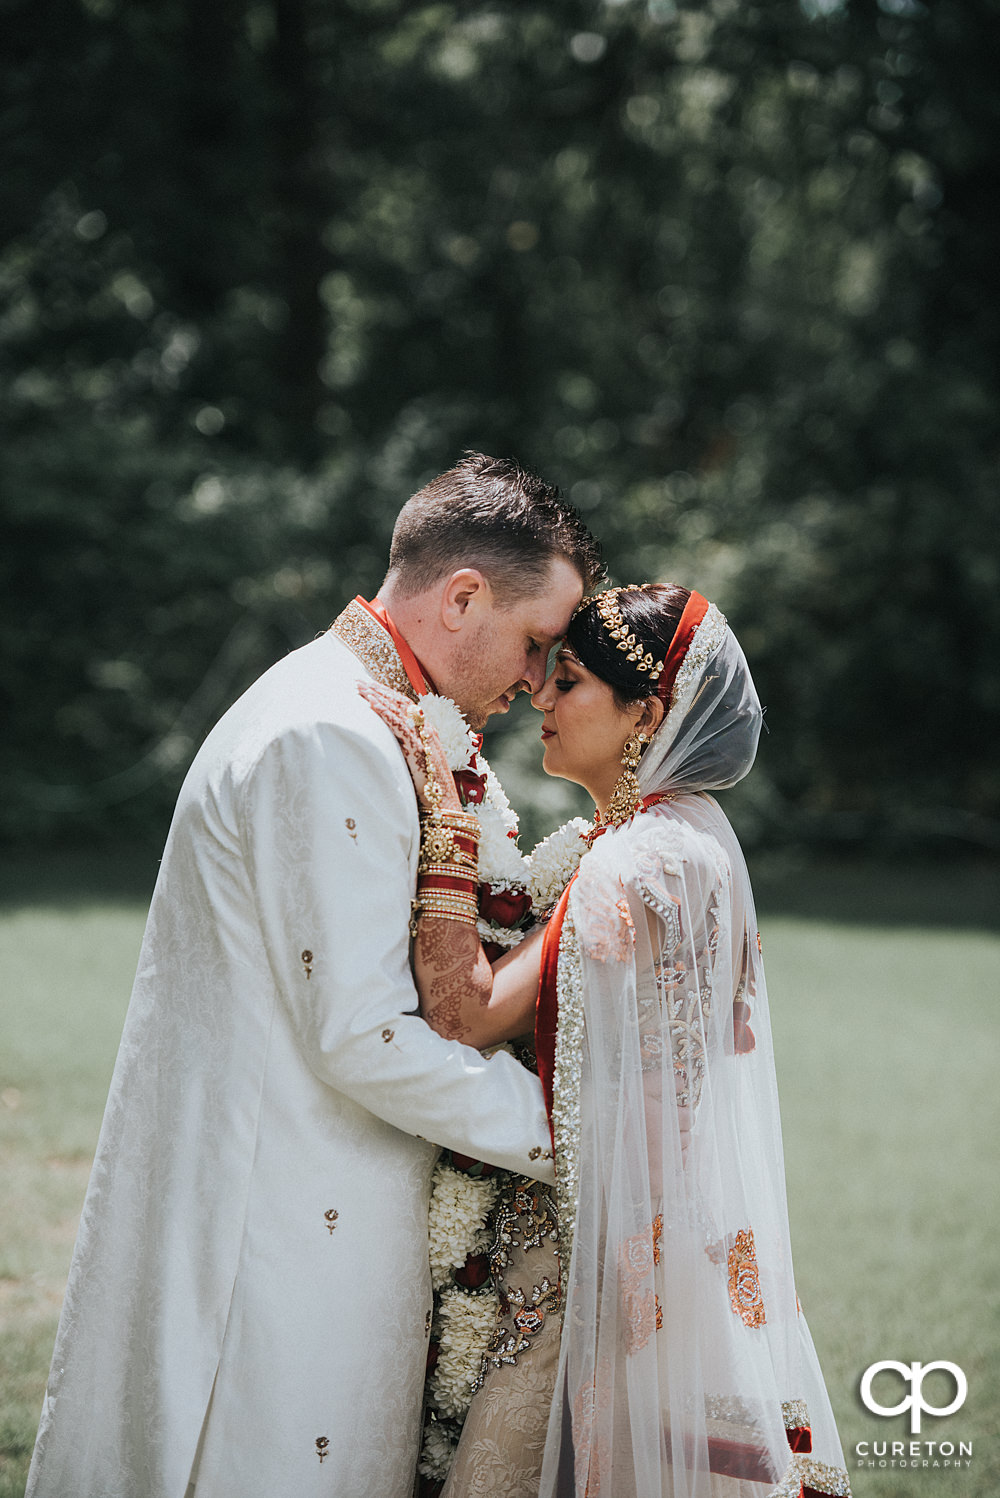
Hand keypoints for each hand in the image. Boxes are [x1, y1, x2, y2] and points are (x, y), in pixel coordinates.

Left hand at [358, 680, 461, 812]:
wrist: (443, 809)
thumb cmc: (429, 793)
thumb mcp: (416, 766)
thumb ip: (405, 753)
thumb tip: (388, 748)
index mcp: (428, 733)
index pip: (405, 707)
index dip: (387, 695)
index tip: (368, 688)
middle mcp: (428, 731)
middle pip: (400, 703)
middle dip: (378, 691)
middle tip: (357, 682)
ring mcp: (425, 739)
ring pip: (398, 710)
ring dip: (377, 697)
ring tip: (360, 688)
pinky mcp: (419, 749)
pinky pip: (399, 725)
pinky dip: (384, 713)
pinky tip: (370, 704)